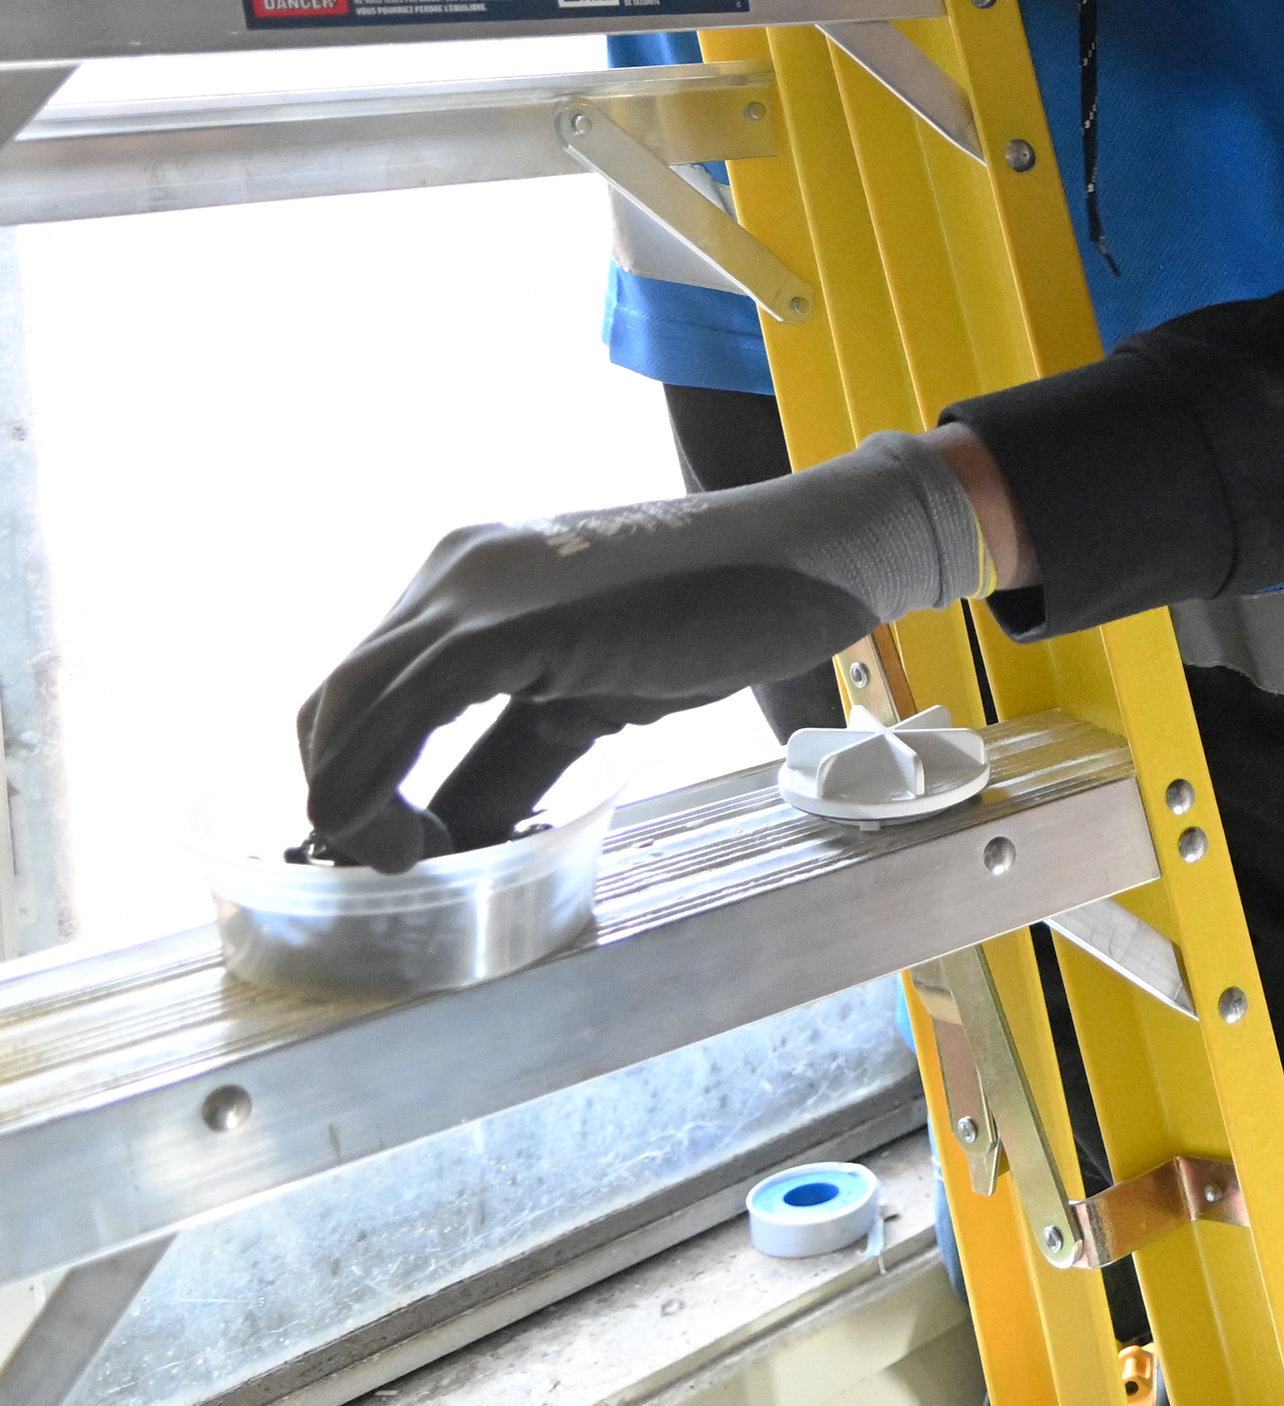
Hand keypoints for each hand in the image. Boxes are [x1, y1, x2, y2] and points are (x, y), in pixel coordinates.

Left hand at [296, 433, 982, 871]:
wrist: (806, 560)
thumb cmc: (724, 615)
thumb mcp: (598, 692)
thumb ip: (522, 749)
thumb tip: (466, 831)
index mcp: (470, 575)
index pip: (369, 686)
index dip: (359, 773)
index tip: (399, 844)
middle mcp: (452, 571)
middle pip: (337, 699)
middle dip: (341, 792)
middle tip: (391, 864)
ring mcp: (472, 591)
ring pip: (347, 707)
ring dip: (353, 802)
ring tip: (405, 863)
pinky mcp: (505, 625)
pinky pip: (401, 713)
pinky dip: (382, 788)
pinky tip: (420, 842)